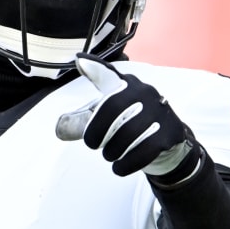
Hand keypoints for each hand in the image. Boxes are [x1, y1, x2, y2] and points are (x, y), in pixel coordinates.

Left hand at [55, 56, 199, 178]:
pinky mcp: (170, 132)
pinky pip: (144, 150)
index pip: (108, 75)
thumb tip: (59, 129)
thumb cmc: (131, 126)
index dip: (94, 68)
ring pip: (128, 131)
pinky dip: (126, 163)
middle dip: (96, 132)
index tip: (80, 60)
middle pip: (111, 107)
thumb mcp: (106, 122)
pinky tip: (119, 167)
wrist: (168, 143)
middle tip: (94, 145)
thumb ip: (81, 123)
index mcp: (126, 86)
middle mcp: (144, 92)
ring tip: (110, 156)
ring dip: (112, 151)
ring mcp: (159, 111)